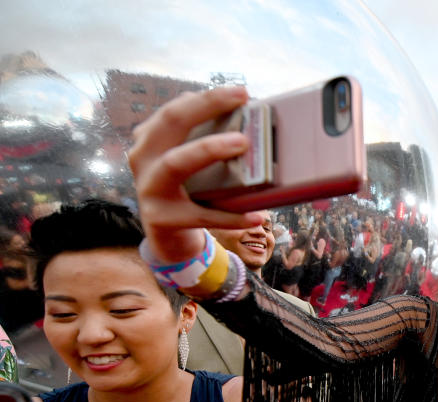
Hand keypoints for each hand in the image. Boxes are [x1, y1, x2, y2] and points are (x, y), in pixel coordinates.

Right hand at [128, 86, 266, 262]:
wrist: (164, 234)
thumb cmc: (185, 189)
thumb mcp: (186, 160)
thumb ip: (202, 140)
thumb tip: (247, 120)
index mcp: (151, 139)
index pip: (176, 109)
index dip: (207, 98)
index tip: (241, 92)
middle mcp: (143, 158)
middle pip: (172, 123)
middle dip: (207, 107)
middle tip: (243, 102)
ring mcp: (150, 189)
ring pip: (177, 163)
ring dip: (210, 149)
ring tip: (243, 143)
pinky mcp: (162, 219)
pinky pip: (202, 216)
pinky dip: (232, 217)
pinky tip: (257, 215)